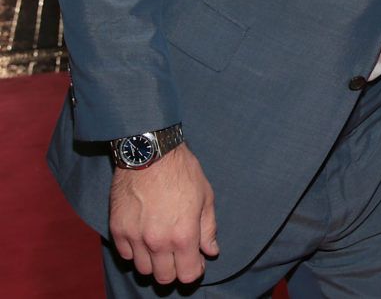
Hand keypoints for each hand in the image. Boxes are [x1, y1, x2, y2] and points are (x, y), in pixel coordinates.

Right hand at [109, 143, 217, 284]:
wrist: (150, 153)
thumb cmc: (182, 172)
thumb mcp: (205, 197)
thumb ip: (208, 228)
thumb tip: (210, 251)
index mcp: (183, 235)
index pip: (187, 275)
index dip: (193, 271)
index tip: (194, 262)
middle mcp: (158, 242)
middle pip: (164, 278)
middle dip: (174, 269)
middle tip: (178, 254)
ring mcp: (135, 238)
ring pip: (143, 269)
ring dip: (154, 262)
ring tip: (160, 244)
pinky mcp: (118, 230)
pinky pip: (126, 255)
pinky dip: (135, 251)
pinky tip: (144, 236)